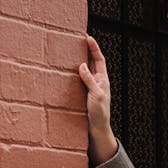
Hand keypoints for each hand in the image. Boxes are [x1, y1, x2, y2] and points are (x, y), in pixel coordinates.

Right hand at [78, 34, 116, 163]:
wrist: (96, 129)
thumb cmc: (100, 114)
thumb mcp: (96, 95)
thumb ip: (90, 80)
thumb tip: (82, 65)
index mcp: (102, 80)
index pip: (99, 60)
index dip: (94, 48)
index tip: (88, 37)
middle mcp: (96, 82)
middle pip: (90, 62)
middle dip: (84, 50)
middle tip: (76, 40)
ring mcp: (89, 87)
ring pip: (83, 70)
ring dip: (77, 61)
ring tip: (69, 51)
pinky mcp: (82, 94)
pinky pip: (76, 80)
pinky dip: (71, 74)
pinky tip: (65, 70)